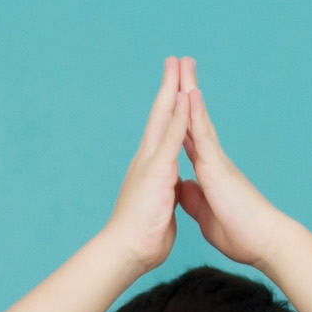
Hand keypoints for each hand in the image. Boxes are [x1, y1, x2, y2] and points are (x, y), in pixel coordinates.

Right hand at [102, 61, 191, 271]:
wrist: (126, 252)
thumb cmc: (142, 237)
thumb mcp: (160, 208)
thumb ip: (165, 193)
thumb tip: (170, 189)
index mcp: (152, 168)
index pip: (163, 131)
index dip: (170, 107)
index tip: (177, 86)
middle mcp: (148, 159)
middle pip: (160, 114)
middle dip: (169, 86)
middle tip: (175, 60)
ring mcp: (151, 162)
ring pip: (164, 118)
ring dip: (172, 90)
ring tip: (179, 65)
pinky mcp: (156, 171)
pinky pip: (171, 138)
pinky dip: (179, 117)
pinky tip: (185, 97)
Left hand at [177, 72, 297, 271]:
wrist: (262, 243)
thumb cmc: (240, 233)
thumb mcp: (205, 214)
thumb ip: (195, 198)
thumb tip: (183, 187)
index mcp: (206, 172)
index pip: (188, 137)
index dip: (178, 116)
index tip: (171, 97)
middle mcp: (211, 160)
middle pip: (192, 119)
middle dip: (184, 92)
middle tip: (179, 65)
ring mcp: (215, 160)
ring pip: (198, 118)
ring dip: (189, 90)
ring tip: (183, 64)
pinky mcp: (217, 166)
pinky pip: (203, 134)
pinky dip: (195, 113)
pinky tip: (189, 92)